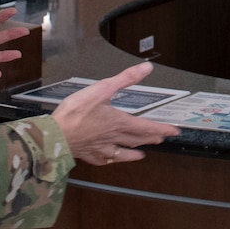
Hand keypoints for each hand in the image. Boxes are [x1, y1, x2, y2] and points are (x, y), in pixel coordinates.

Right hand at [52, 61, 180, 165]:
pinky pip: (103, 159)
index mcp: (118, 122)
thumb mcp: (102, 88)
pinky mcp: (88, 154)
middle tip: (161, 139)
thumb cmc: (76, 113)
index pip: (146, 126)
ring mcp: (101, 147)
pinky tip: (110, 159)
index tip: (174, 131)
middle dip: (151, 138)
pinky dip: (111, 159)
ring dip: (134, 152)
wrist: (55, 135)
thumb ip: (125, 79)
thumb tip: (146, 69)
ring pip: (123, 152)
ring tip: (142, 154)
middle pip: (137, 139)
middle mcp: (113, 137)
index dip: (162, 128)